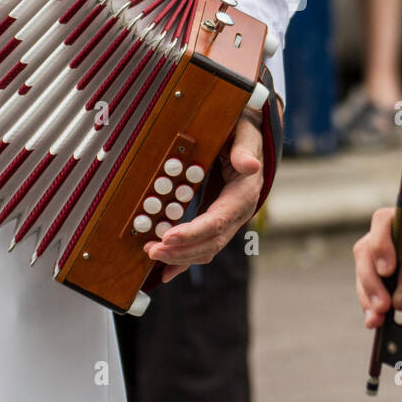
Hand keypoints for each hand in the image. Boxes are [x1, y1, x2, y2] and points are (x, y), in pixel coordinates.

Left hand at [144, 111, 263, 281]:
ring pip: (206, 248)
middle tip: (152, 250)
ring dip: (179, 256)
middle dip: (181, 250)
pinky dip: (184, 258)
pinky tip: (166, 269)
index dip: (193, 232)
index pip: (218, 221)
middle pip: (211, 242)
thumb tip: (250, 166)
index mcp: (244, 193)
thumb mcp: (245, 133)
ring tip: (151, 253)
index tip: (168, 237)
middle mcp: (238, 212)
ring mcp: (228, 219)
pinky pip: (202, 245)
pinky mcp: (216, 220)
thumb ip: (245, 149)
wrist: (249, 135)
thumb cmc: (244, 131)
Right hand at [353, 205, 401, 328]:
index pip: (383, 221)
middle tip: (382, 306)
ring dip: (368, 295)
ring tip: (376, 320)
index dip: (379, 244)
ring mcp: (390, 251)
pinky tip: (376, 320)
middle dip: (370, 280)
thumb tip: (399, 301)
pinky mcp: (392, 270)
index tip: (388, 271)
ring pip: (366, 270)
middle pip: (367, 250)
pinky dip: (373, 302)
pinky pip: (375, 285)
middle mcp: (395, 233)